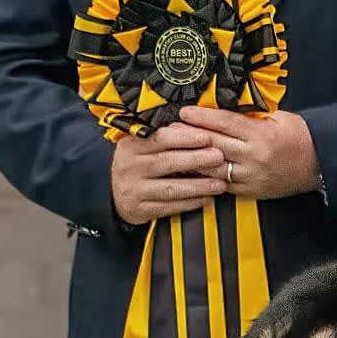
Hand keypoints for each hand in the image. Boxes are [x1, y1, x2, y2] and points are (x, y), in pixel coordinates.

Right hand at [111, 123, 225, 223]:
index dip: (184, 138)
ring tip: (219, 183)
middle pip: (166, 162)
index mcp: (131, 145)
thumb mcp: (143, 148)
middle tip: (218, 157)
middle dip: (196, 159)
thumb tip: (196, 128)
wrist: (117, 196)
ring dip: (198, 186)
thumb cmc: (138, 167)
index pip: (159, 138)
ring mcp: (134, 189)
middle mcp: (130, 166)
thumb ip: (165, 140)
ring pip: (170, 188)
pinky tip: (207, 199)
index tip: (206, 137)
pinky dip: (190, 203)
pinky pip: (170, 207)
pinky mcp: (141, 209)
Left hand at [177, 106, 320, 200]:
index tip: (184, 112)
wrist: (320, 164)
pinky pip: (223, 184)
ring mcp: (252, 176)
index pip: (223, 123)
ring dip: (192, 158)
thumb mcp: (277, 118)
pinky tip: (194, 172)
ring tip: (176, 151)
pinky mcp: (252, 191)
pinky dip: (207, 177)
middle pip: (213, 144)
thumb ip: (249, 117)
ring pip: (214, 167)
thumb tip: (221, 114)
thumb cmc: (300, 138)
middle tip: (170, 129)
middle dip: (189, 136)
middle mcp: (254, 157)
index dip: (200, 117)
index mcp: (260, 135)